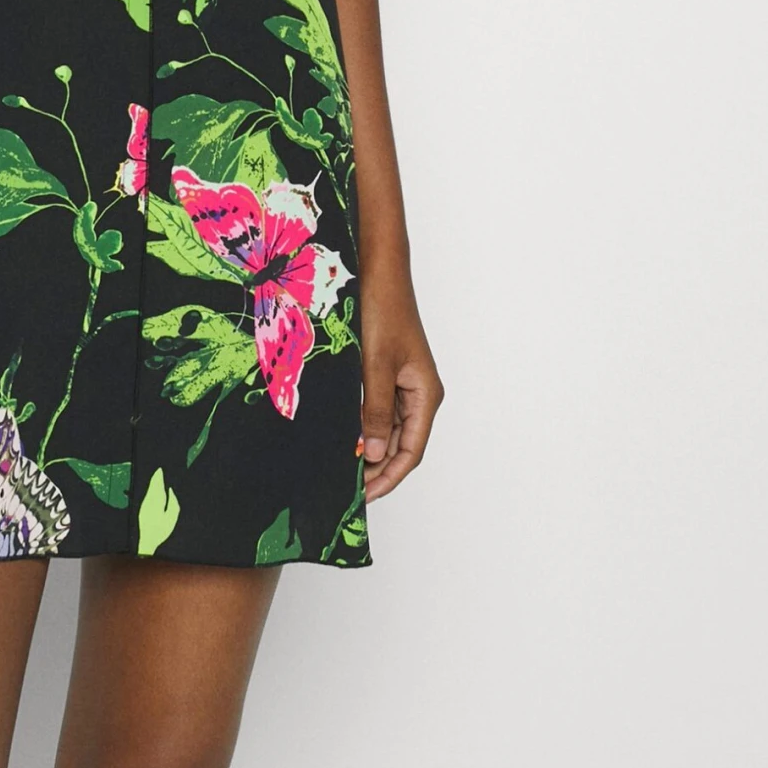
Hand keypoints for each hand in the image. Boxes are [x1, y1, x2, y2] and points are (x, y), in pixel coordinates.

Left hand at [357, 264, 443, 499]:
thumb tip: (372, 455)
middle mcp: (419, 392)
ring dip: (369, 448)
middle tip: (347, 488)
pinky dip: (363, 425)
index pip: (410, 451)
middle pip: (400, 444)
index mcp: (425, 394)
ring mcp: (403, 381)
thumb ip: (374, 411)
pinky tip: (343, 435)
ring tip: (342, 468)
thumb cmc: (382, 311)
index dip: (388, 477)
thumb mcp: (375, 366)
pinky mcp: (387, 370)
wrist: (378, 270)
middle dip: (376, 468)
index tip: (364, 497)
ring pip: (388, 428)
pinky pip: (377, 409)